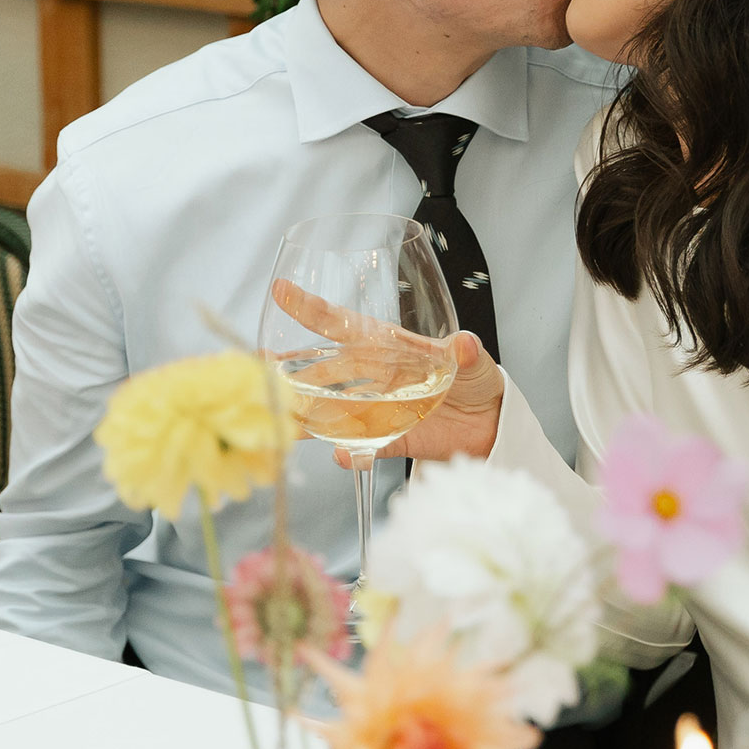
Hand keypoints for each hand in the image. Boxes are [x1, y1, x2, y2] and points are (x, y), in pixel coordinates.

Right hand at [270, 279, 504, 464]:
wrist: (491, 423)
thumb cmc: (476, 377)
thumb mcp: (473, 359)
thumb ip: (465, 352)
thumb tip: (465, 346)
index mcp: (388, 346)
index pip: (343, 323)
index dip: (311, 308)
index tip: (280, 291)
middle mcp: (375, 376)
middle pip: (324, 370)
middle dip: (290, 369)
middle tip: (257, 368)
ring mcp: (379, 409)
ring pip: (332, 411)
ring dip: (307, 415)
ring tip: (280, 420)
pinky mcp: (392, 440)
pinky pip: (363, 448)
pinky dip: (350, 454)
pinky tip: (340, 457)